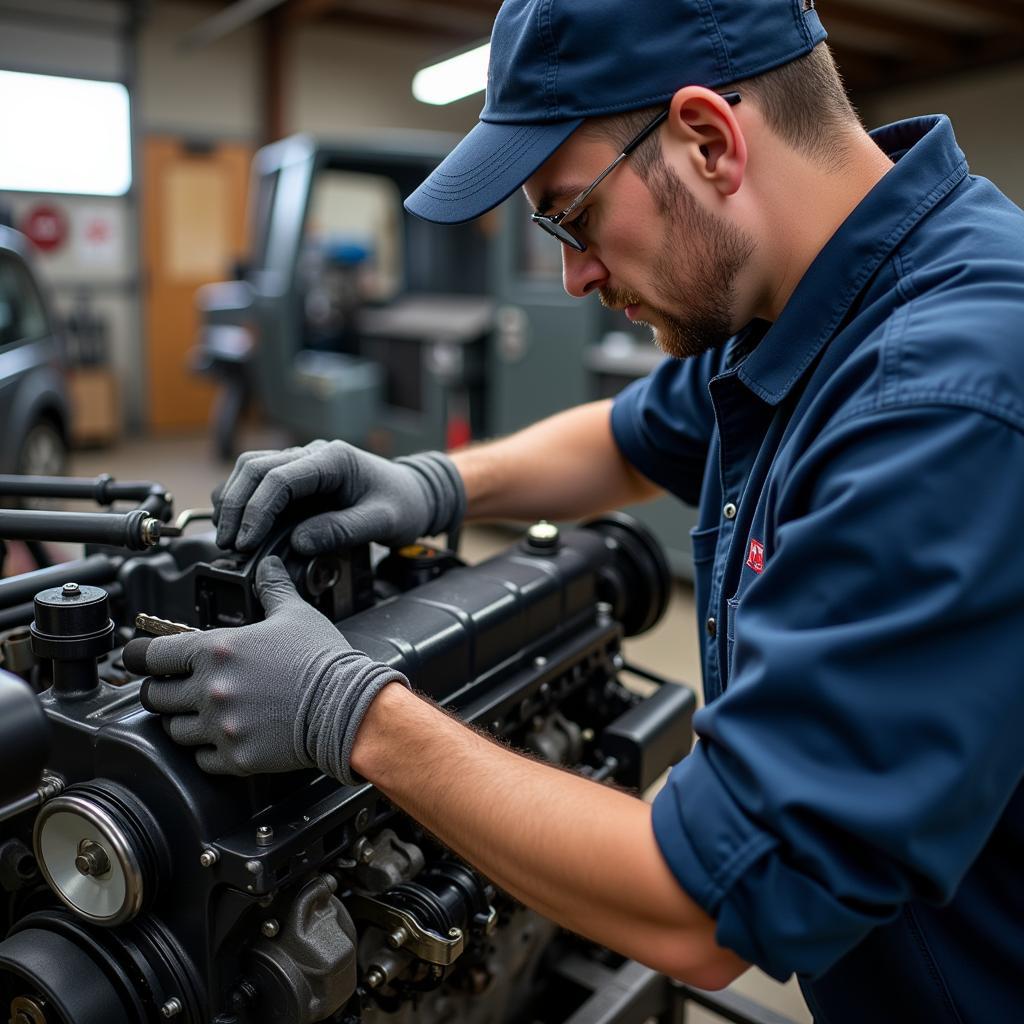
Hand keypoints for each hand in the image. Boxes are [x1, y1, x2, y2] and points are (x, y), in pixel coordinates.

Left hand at [121, 556, 407, 782]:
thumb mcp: (296, 614)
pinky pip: (201, 759)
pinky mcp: (235, 758)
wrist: (349, 708)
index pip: (150, 656)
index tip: (139, 660)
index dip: (140, 657)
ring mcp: (220, 727)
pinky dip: (207, 750)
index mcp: (217, 650)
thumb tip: (268, 564)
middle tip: (177, 687)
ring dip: (183, 721)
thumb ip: (273, 587)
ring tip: (204, 712)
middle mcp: (210, 689)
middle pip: (154, 696)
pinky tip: (225, 736)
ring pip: (173, 730)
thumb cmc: (323, 660)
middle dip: (162, 690)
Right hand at [212, 440, 465, 554]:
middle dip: (236, 506)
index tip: (247, 542)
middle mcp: (313, 453)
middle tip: (228, 544)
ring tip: (227, 538)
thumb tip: (299, 542)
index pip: (280, 477)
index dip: (258, 510)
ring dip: (234, 500)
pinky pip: (260, 480)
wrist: (415, 494)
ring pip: (251, 469)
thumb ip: (342, 530)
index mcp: (333, 459)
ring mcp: (304, 461)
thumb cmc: (403, 505)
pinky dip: (244, 500)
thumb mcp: (382, 521)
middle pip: (255, 467)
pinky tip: (239, 525)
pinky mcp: (298, 476)